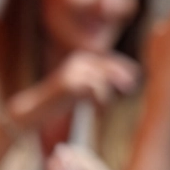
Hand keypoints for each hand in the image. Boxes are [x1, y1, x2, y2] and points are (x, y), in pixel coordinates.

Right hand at [7, 50, 139, 132]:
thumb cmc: (60, 101)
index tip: (134, 78)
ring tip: (100, 108)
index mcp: (82, 59)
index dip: (124, 67)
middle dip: (121, 76)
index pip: (110, 59)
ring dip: (107, 95)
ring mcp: (73, 71)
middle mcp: (78, 61)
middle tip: (130, 88)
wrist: (35, 110)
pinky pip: (94, 89)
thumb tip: (125, 81)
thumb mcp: (83, 88)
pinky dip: (99, 100)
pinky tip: (96, 110)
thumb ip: (99, 82)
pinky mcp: (69, 84)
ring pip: (102, 79)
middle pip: (109, 66)